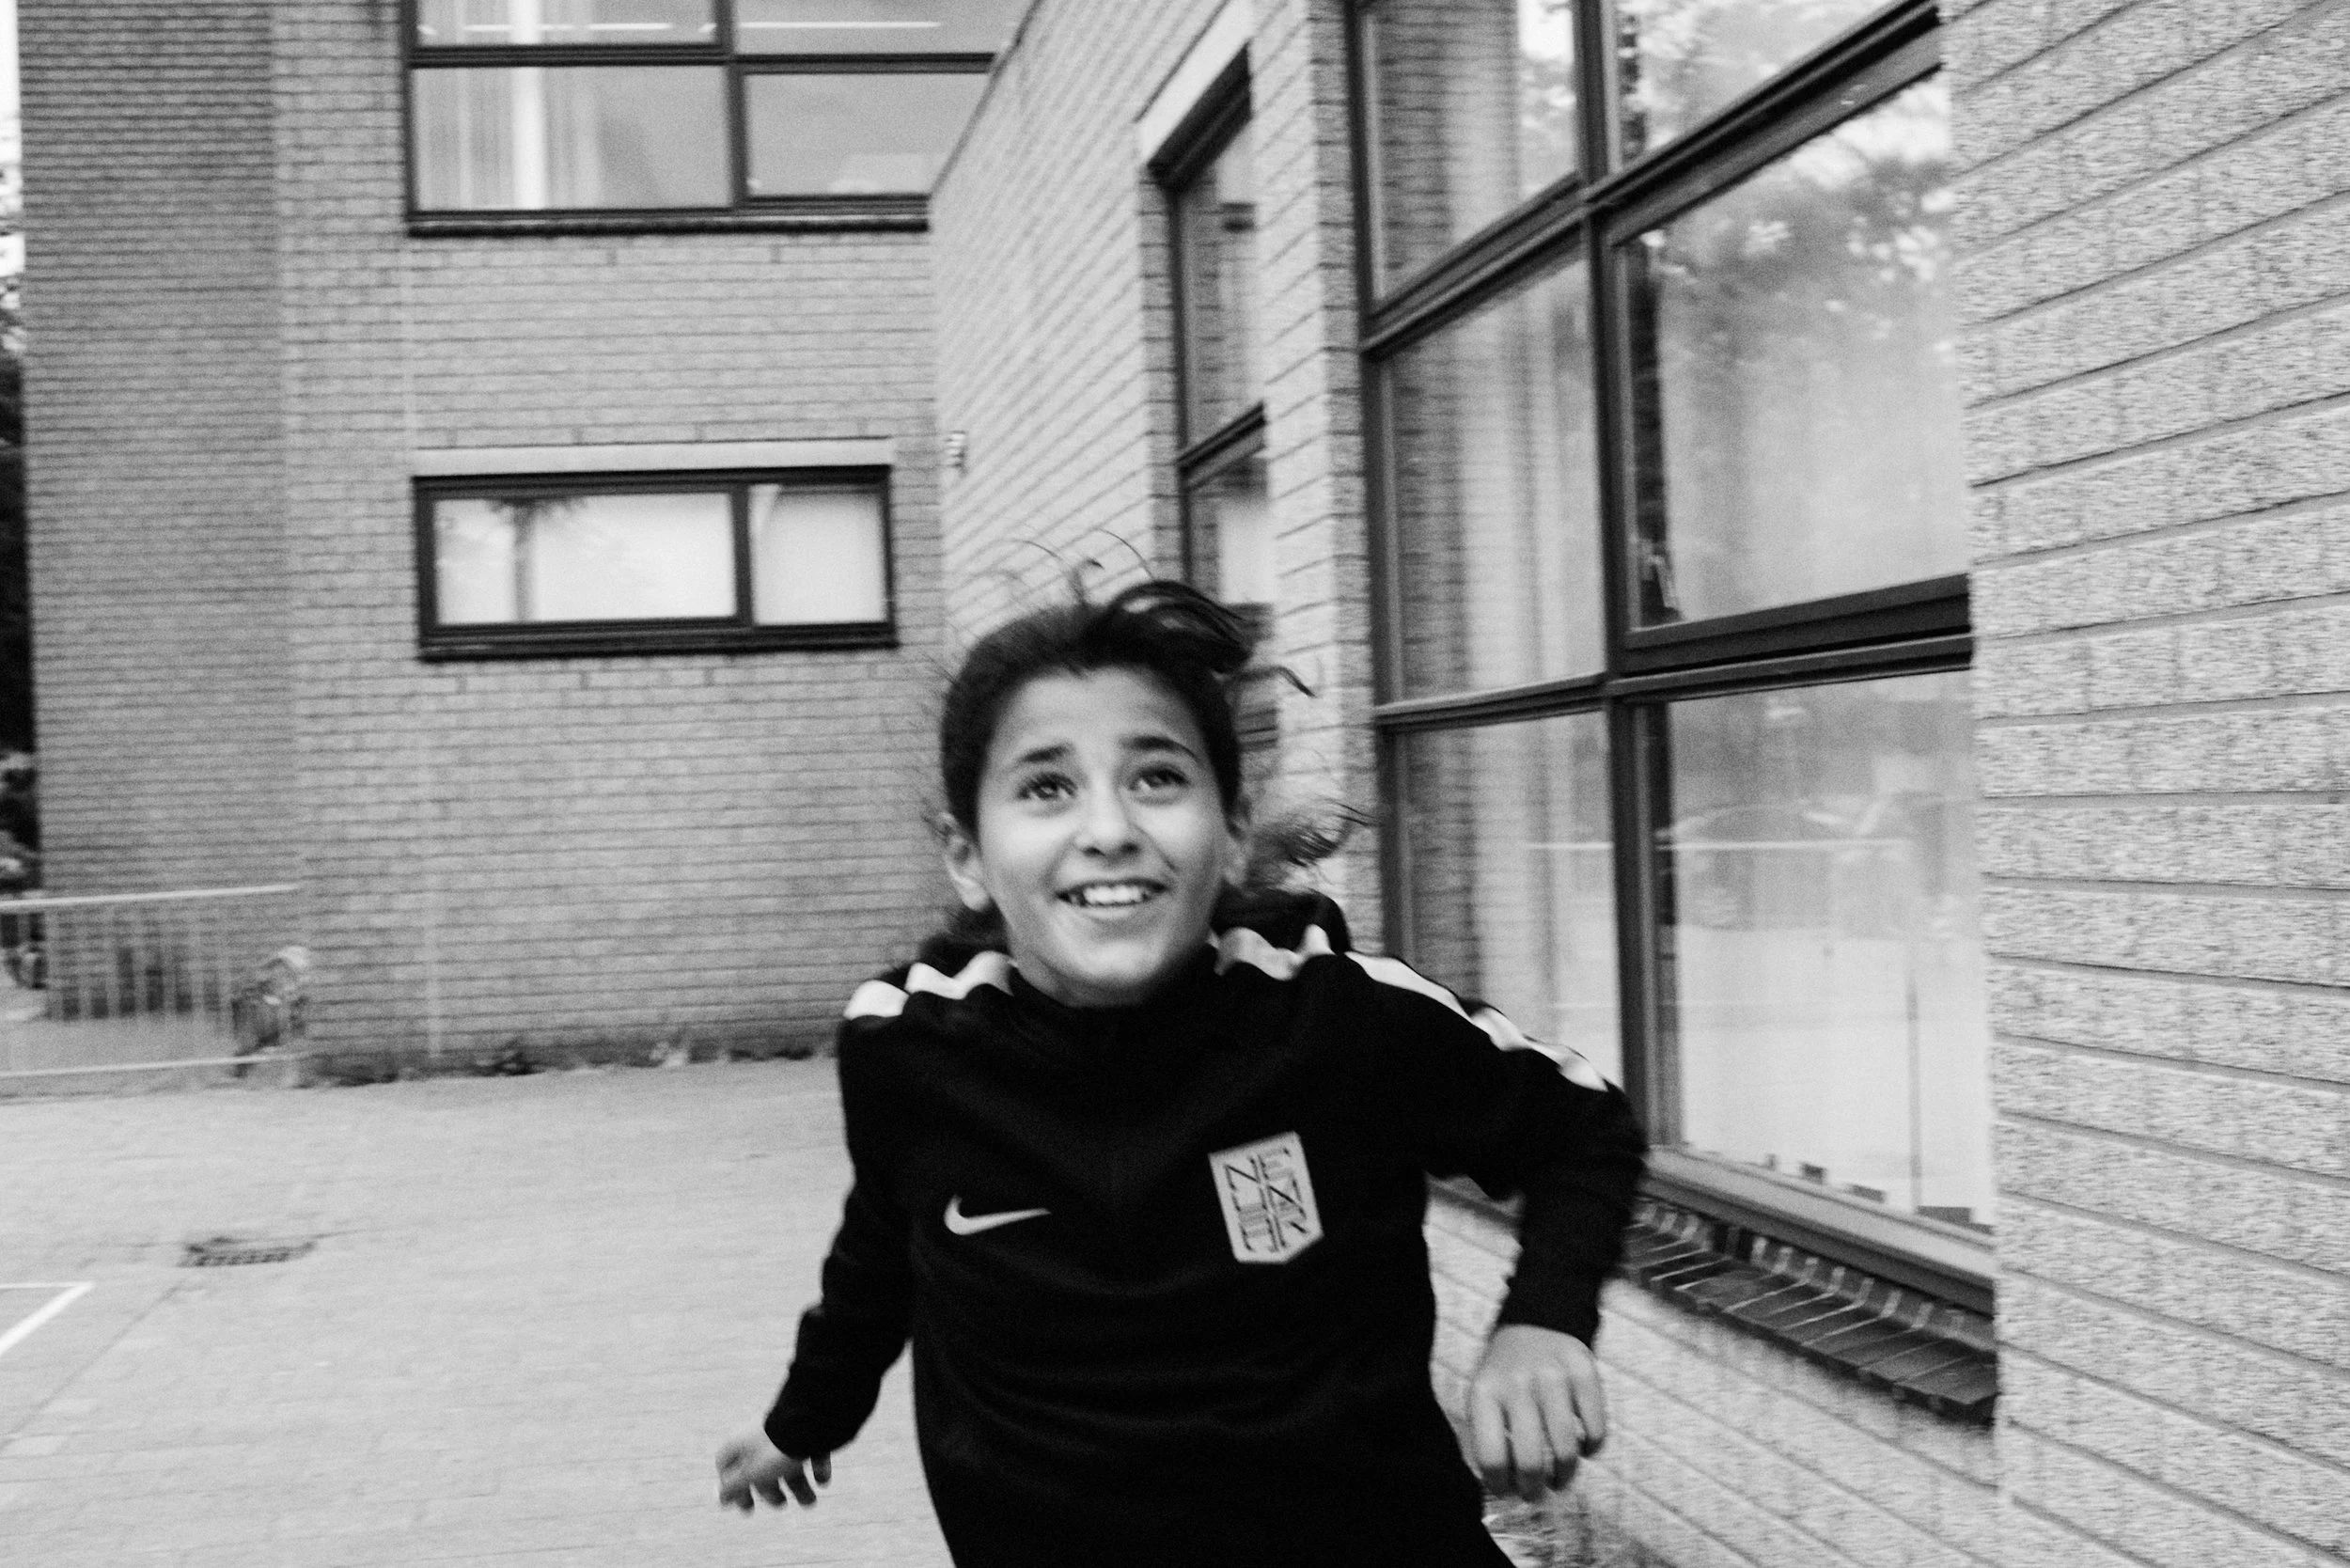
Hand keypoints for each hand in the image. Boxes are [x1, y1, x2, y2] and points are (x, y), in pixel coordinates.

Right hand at [716, 1431, 830, 1512]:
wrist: (811, 1419)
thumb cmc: (775, 1449)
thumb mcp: (750, 1473)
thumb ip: (733, 1486)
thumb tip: (719, 1498)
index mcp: (740, 1442)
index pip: (726, 1466)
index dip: (734, 1489)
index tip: (748, 1507)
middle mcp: (760, 1436)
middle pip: (760, 1468)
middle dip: (772, 1491)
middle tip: (782, 1503)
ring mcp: (784, 1431)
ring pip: (787, 1462)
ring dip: (799, 1486)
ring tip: (810, 1501)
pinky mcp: (807, 1429)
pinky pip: (809, 1450)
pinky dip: (817, 1467)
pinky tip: (822, 1479)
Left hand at [1465, 1324, 1606, 1500]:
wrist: (1536, 1321)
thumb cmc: (1506, 1373)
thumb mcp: (1484, 1394)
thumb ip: (1489, 1435)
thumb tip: (1503, 1488)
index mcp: (1484, 1392)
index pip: (1491, 1457)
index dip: (1501, 1485)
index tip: (1508, 1492)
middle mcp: (1517, 1383)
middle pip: (1531, 1460)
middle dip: (1534, 1489)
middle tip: (1536, 1493)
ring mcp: (1553, 1376)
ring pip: (1566, 1450)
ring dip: (1564, 1476)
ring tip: (1559, 1478)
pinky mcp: (1585, 1372)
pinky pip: (1595, 1430)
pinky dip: (1592, 1448)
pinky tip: (1583, 1447)